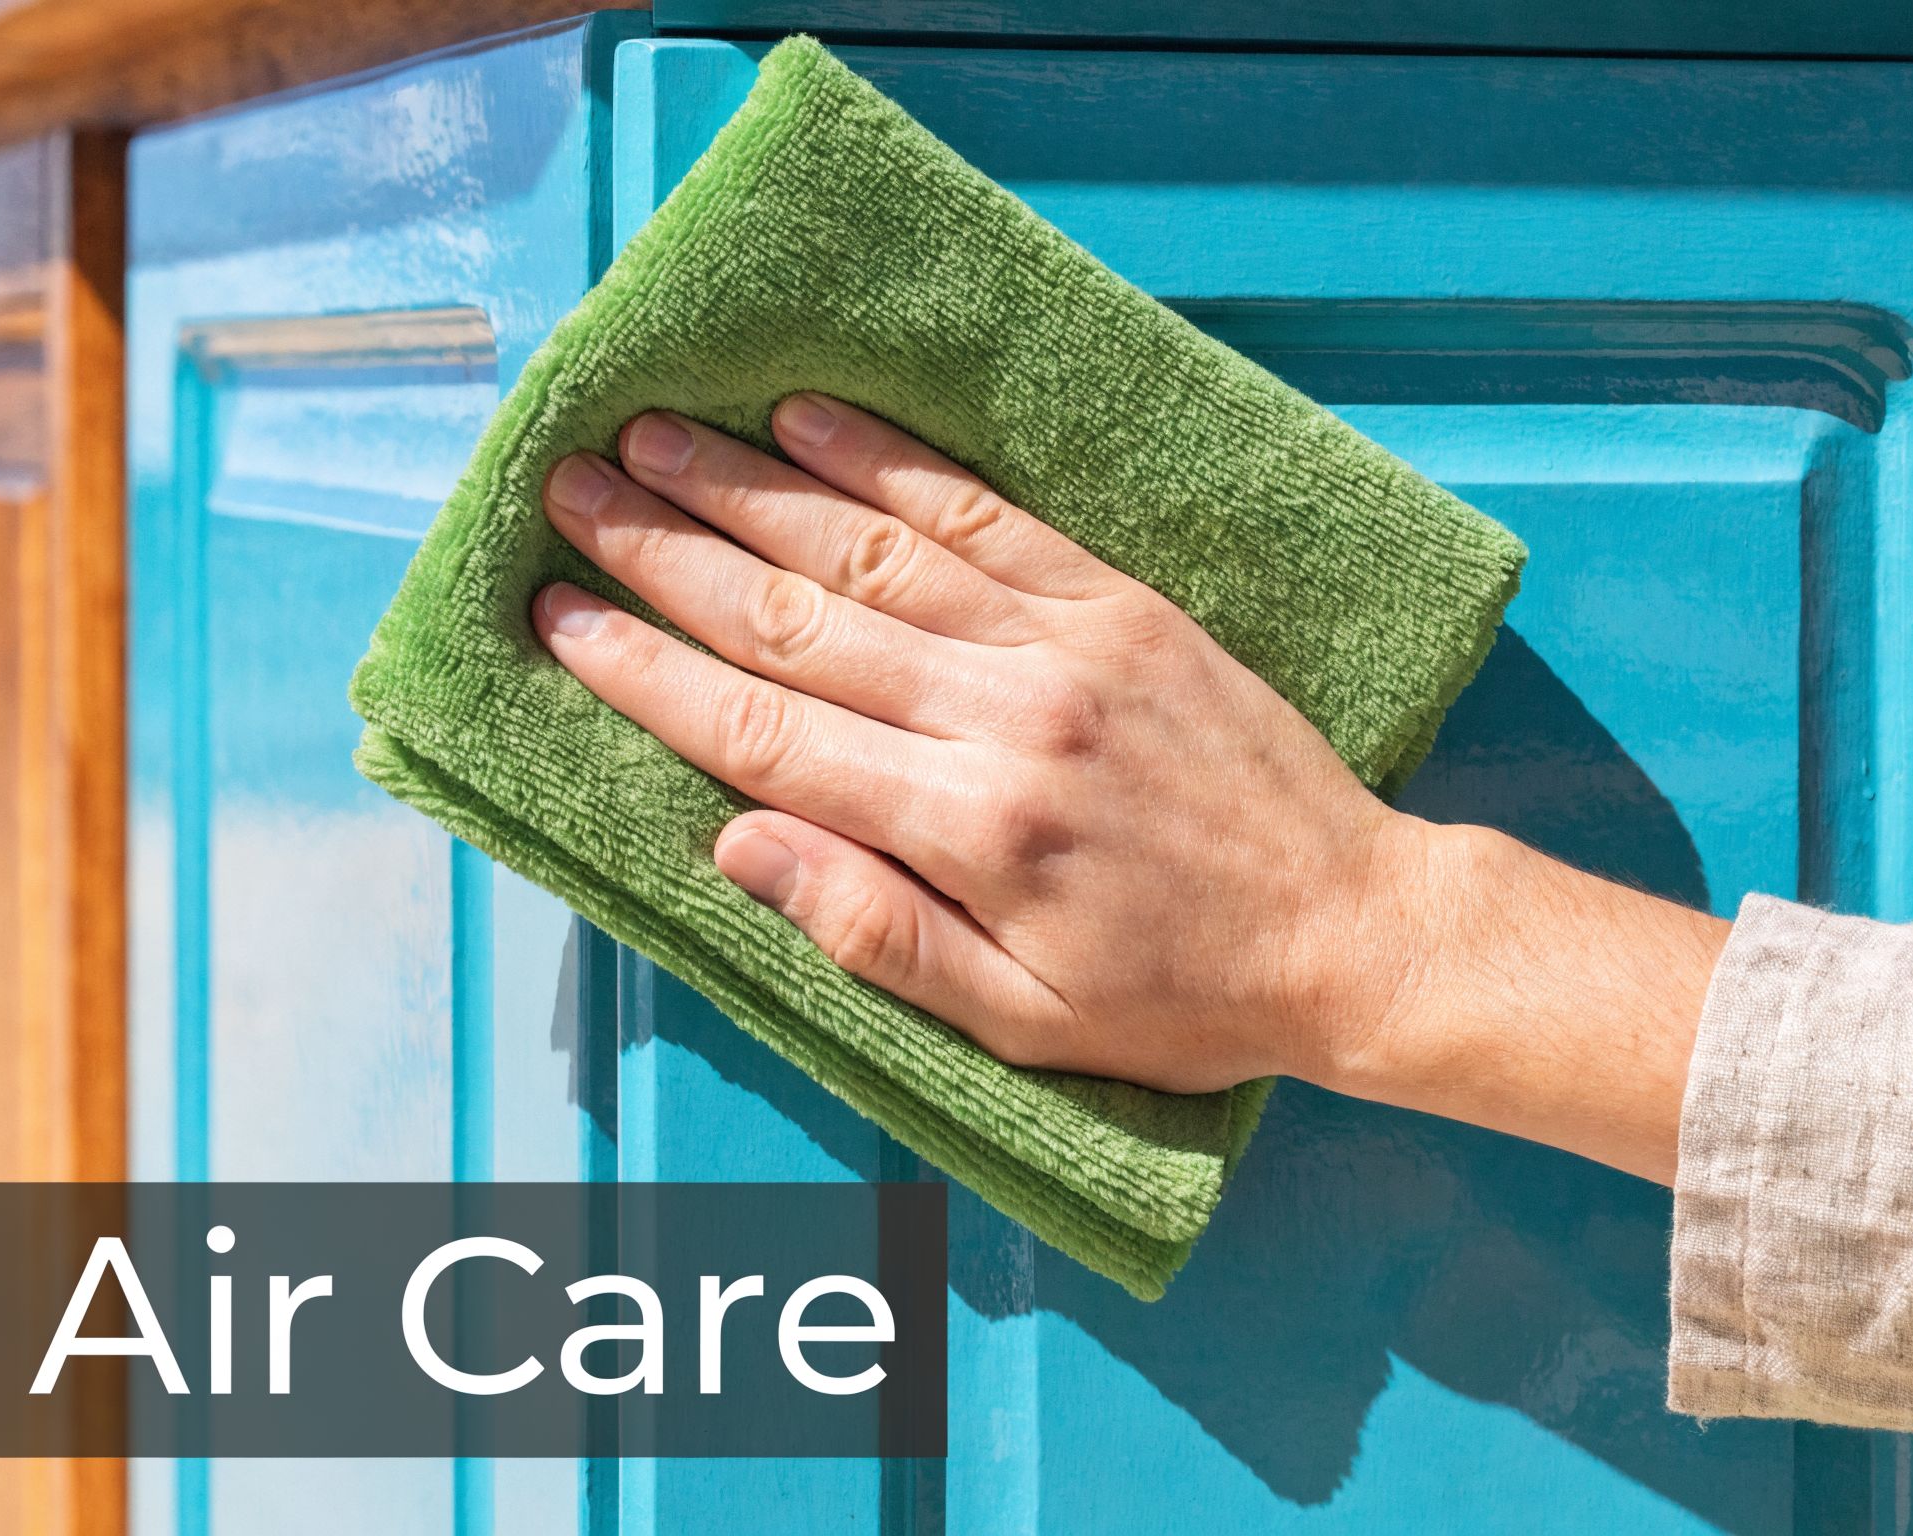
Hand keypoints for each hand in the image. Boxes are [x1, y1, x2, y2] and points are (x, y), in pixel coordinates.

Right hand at [535, 395, 1726, 1180]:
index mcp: (969, 828)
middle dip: (669, 553)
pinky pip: (986, 514)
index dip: (651, 672)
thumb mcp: (1017, 1019)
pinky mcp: (1121, 602)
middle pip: (799, 617)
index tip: (559, 619)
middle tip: (569, 493)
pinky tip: (813, 416)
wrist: (1354, 929)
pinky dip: (894, 460)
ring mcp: (1067, 644)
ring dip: (752, 485)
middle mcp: (1007, 715)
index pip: (768, 734)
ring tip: (652, 433)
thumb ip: (871, 930)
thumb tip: (735, 842)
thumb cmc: (1177, 996)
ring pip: (876, 547)